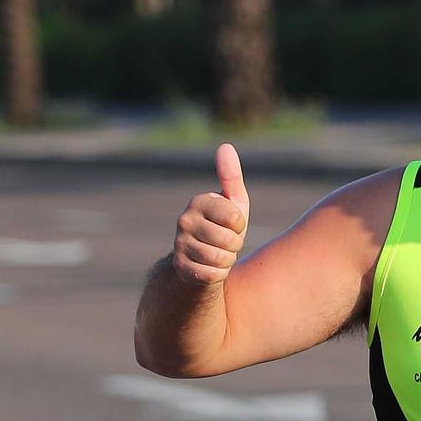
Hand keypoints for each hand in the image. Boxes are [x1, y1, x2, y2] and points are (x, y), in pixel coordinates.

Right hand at [172, 144, 250, 285]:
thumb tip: (225, 146)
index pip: (235, 217)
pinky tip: (210, 267)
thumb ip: (231, 176)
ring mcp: (180, 244)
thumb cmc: (223, 227)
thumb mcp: (233, 203)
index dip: (240, 225)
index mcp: (199, 202)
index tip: (232, 224)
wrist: (201, 259)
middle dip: (235, 245)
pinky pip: (214, 274)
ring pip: (222, 258)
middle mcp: (185, 221)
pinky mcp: (180, 267)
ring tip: (219, 253)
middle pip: (231, 240)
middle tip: (226, 242)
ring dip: (228, 260)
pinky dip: (219, 273)